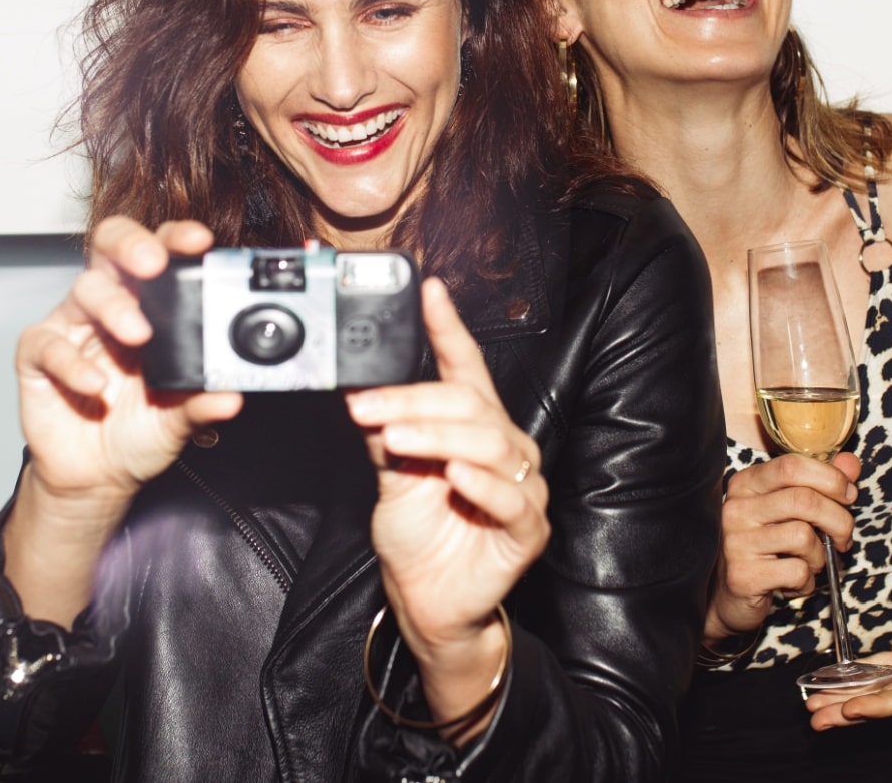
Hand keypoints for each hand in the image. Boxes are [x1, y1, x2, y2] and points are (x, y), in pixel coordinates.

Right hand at [15, 216, 242, 517]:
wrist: (97, 477)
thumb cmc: (137, 433)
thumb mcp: (178, 420)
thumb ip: (201, 403)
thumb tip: (232, 395)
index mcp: (149, 307)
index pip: (161, 255)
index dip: (176, 240)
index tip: (199, 243)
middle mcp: (109, 307)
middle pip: (112, 249)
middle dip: (133, 246)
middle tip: (154, 263)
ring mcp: (71, 328)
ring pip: (85, 291)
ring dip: (113, 307)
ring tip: (138, 334)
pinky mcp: (38, 356)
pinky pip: (48, 344)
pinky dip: (72, 362)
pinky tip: (95, 385)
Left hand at [347, 278, 547, 725]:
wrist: (425, 600)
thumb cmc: (417, 535)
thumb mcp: (390, 476)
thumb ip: (386, 434)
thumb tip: (362, 391)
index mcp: (473, 426)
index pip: (464, 367)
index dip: (448, 329)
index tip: (428, 291)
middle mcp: (504, 448)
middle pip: (468, 406)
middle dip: (414, 400)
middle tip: (365, 406)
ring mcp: (521, 488)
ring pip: (487, 445)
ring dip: (437, 437)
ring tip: (395, 438)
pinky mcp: (528, 529)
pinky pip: (511, 499)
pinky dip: (481, 485)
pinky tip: (454, 477)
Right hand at [705, 452, 858, 644]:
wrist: (728, 595)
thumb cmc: (766, 548)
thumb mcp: (792, 510)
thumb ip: (821, 483)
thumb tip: (850, 463)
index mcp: (746, 484)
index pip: (791, 466)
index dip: (830, 479)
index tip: (847, 496)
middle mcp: (736, 508)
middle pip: (804, 500)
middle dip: (839, 521)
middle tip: (842, 538)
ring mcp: (736, 541)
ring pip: (803, 536)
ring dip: (820, 556)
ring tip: (809, 563)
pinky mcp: (743, 575)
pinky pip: (797, 571)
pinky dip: (806, 581)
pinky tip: (793, 582)